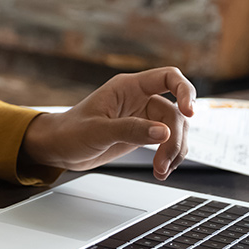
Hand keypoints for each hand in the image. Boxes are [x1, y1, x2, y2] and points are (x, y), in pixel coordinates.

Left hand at [21, 67, 195, 180]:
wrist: (59, 149)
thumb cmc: (70, 133)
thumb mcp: (97, 131)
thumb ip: (130, 130)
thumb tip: (162, 132)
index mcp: (127, 87)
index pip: (168, 77)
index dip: (185, 91)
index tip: (189, 112)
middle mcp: (139, 99)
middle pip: (175, 112)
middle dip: (174, 139)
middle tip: (163, 162)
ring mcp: (143, 117)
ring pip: (175, 129)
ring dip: (174, 151)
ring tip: (161, 170)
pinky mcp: (143, 134)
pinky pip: (168, 142)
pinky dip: (170, 156)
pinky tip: (162, 170)